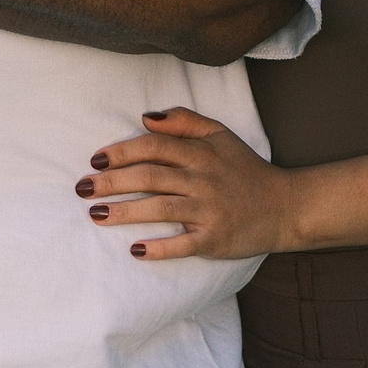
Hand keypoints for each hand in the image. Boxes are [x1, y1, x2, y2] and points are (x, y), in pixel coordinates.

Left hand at [78, 108, 293, 260]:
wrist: (285, 206)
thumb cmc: (245, 169)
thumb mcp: (220, 135)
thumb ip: (184, 121)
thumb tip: (144, 118)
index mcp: (201, 153)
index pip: (154, 147)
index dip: (122, 152)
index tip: (95, 161)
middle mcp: (204, 179)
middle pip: (151, 177)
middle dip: (112, 182)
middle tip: (82, 188)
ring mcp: (209, 211)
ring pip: (161, 209)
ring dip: (125, 212)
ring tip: (96, 215)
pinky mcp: (215, 240)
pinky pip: (183, 244)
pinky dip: (158, 248)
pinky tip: (135, 250)